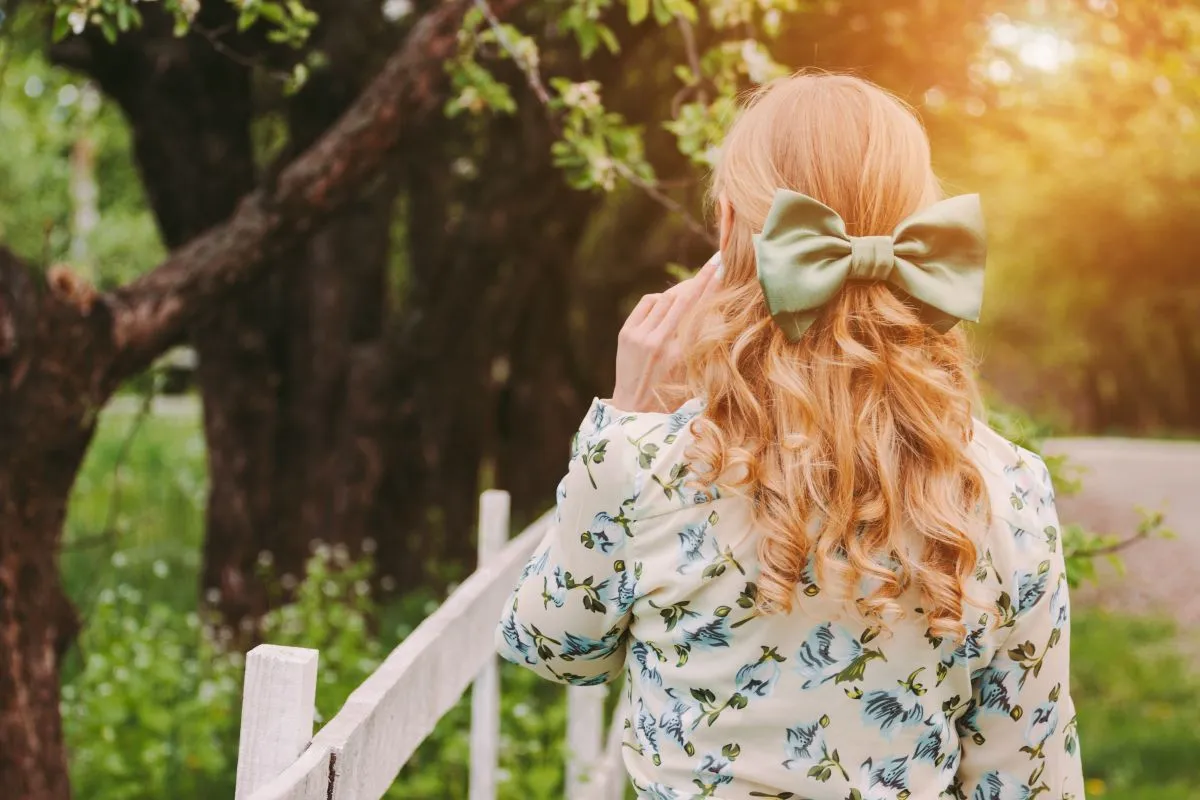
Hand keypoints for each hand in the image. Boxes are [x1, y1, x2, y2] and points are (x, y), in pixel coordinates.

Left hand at [611, 260, 718, 411]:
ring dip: (681, 290)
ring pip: (665, 298)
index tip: (724, 268)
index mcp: (681, 355)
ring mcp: (641, 336)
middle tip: (714, 263)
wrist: (634, 410)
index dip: (713, 287)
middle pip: (684, 298)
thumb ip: (704, 347)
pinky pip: (648, 303)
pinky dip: (661, 299)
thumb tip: (718, 316)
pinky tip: (668, 303)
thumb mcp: (695, 376)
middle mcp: (660, 342)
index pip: (701, 312)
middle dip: (701, 278)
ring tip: (693, 286)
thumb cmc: (672, 396)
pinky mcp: (627, 333)